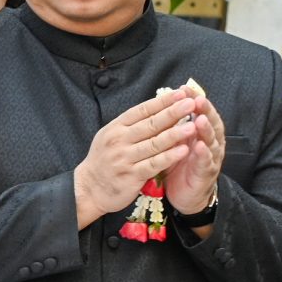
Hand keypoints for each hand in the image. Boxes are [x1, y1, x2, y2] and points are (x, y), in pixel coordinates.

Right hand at [74, 88, 199, 225]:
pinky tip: (183, 151)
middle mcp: (119, 141)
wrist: (88, 188)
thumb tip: (159, 109)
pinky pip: (154, 164)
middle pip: (150, 124)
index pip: (142, 110)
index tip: (180, 93)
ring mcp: (124, 158)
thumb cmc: (105, 160)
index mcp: (116, 128)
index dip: (162, 102)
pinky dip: (169, 157)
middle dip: (172, 113)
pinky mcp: (131, 176)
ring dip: (175, 134)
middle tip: (191, 103)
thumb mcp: (111, 137)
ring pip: (154, 144)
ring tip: (192, 126)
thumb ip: (132, 125)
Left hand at [166, 93, 225, 217]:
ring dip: (206, 129)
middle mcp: (210, 142)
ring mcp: (211, 157)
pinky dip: (204, 154)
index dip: (194, 100)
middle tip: (197, 99)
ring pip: (211, 141)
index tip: (184, 88)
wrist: (185, 195)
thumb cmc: (180, 164)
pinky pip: (206, 162)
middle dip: (204, 110)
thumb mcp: (176, 142)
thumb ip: (175, 126)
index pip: (200, 112)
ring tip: (200, 119)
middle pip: (210, 122)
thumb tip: (167, 103)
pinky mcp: (207, 173)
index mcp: (201, 132)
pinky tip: (199, 146)